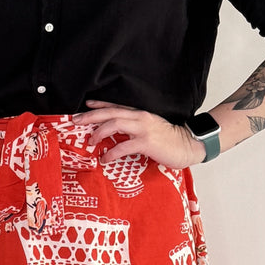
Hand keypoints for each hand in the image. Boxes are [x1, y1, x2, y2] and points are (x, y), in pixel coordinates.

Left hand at [83, 101, 206, 169]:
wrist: (188, 145)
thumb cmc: (170, 139)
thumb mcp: (151, 128)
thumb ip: (136, 127)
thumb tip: (118, 134)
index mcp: (140, 114)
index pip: (116, 106)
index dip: (100, 105)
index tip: (86, 105)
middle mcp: (140, 117)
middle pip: (110, 112)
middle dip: (91, 116)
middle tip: (76, 121)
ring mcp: (143, 129)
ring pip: (114, 125)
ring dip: (99, 132)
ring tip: (90, 142)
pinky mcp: (146, 142)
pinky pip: (123, 146)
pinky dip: (111, 153)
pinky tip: (104, 159)